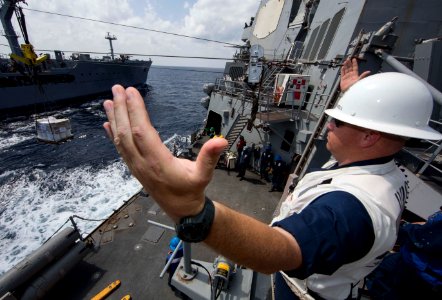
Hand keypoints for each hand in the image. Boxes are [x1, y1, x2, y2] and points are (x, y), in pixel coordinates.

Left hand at [103, 85, 227, 221]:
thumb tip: (220, 140)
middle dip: (122, 109)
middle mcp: (142, 163)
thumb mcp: (204, 175)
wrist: (181, 210)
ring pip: (120, 140)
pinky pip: (120, 149)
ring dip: (115, 119)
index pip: (142, 132)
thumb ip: (210, 157)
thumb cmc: (191, 191)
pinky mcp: (134, 168)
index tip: (132, 92)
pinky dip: (112, 135)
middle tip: (117, 89)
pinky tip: (108, 123)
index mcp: (158, 162)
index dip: (136, 111)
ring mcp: (136, 166)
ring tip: (109, 101)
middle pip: (127, 133)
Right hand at [340, 58, 370, 91]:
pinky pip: (342, 73)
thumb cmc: (355, 87)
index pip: (355, 67)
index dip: (354, 63)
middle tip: (348, 59)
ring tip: (345, 61)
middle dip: (349, 63)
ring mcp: (347, 77)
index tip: (354, 59)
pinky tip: (342, 67)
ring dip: (345, 65)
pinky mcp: (343, 79)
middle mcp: (351, 75)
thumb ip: (363, 75)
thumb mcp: (359, 80)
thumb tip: (368, 71)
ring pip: (346, 69)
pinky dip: (342, 70)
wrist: (349, 92)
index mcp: (355, 75)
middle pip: (350, 67)